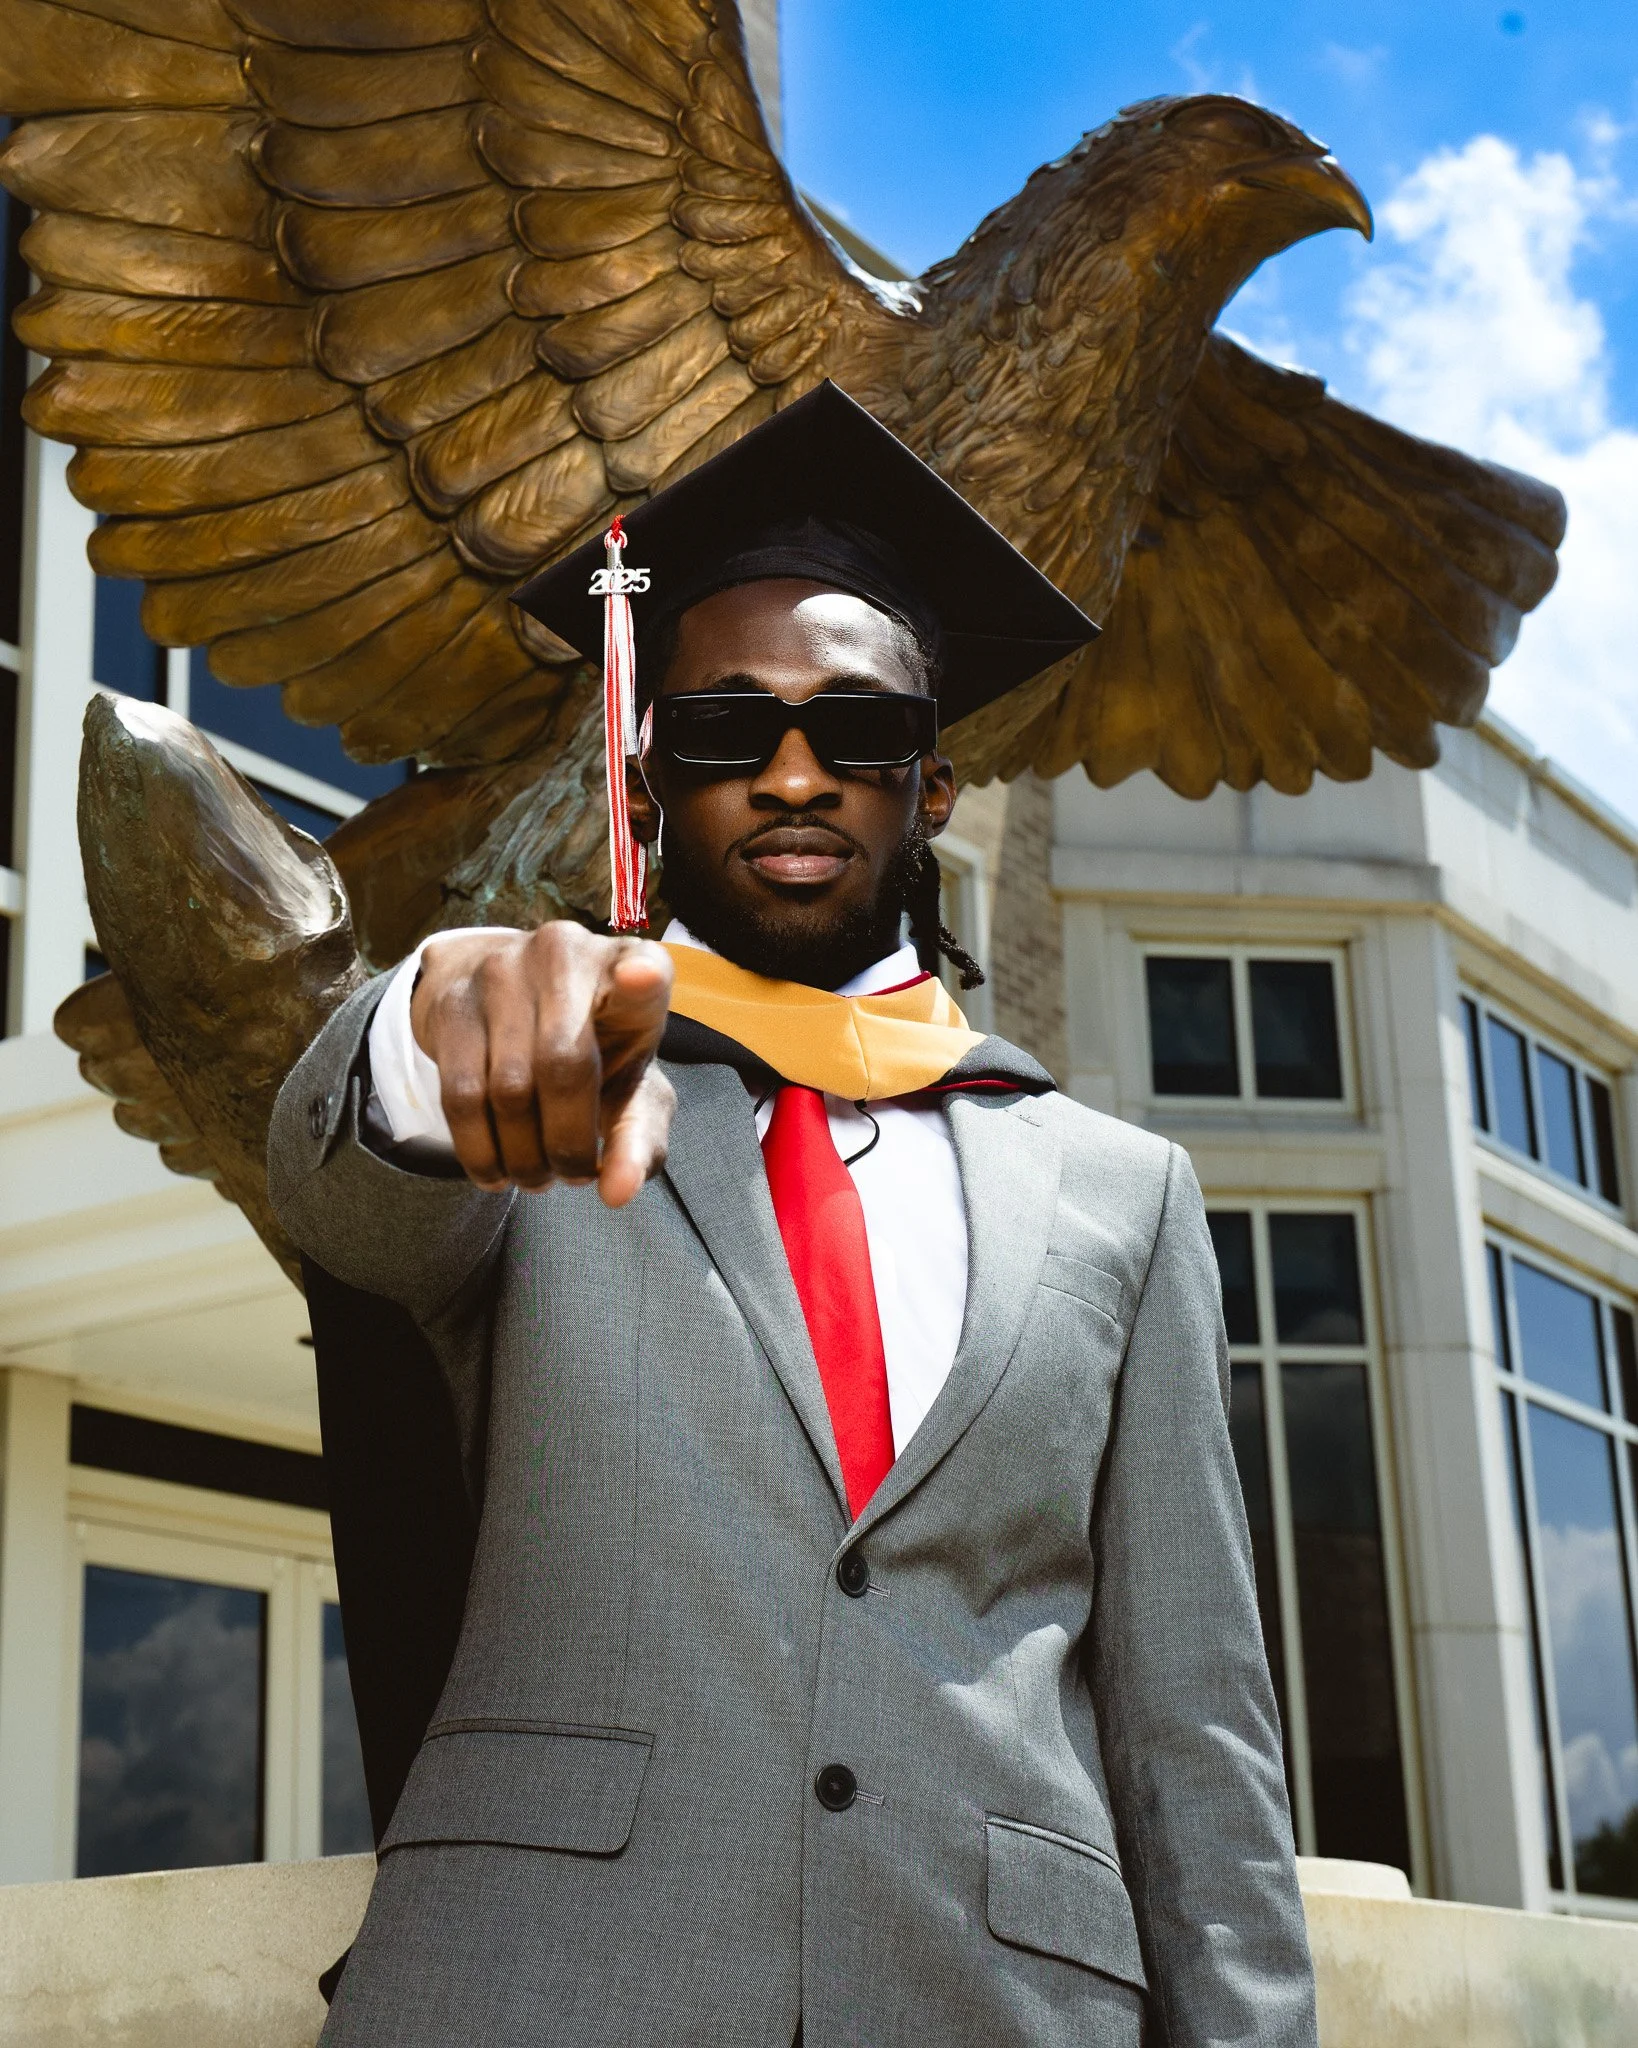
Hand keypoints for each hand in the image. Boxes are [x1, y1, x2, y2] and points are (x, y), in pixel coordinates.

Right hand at [409, 923, 674, 1204]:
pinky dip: (479, 1151)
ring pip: (507, 1089)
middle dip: (567, 1144)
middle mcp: (564, 954)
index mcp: (629, 968)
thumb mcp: (629, 1087)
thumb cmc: (593, 1051)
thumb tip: (618, 1193)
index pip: (643, 969)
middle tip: (572, 1175)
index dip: (642, 977)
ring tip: (537, 1177)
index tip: (641, 978)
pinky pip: (460, 1095)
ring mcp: (502, 970)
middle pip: (564, 1065)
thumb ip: (637, 1140)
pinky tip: (495, 1173)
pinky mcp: (452, 1001)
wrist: (509, 1001)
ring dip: (523, 1157)